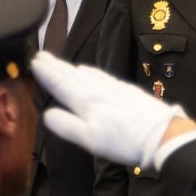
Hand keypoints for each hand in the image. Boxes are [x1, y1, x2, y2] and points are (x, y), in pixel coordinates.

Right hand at [32, 53, 190, 167]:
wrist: (161, 134)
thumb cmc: (122, 141)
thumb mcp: (89, 139)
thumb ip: (66, 125)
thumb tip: (47, 113)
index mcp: (84, 101)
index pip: (60, 83)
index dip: (46, 73)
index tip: (34, 61)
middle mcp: (96, 89)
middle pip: (71, 75)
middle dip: (55, 66)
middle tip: (41, 55)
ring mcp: (112, 88)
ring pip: (85, 74)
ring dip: (69, 67)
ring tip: (58, 61)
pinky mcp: (125, 90)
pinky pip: (100, 75)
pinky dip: (88, 71)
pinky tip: (88, 70)